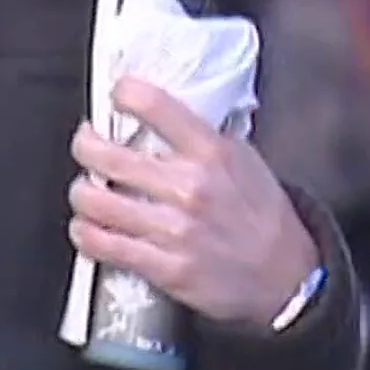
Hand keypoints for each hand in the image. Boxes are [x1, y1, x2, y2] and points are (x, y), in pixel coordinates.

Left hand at [68, 76, 319, 326]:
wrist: (287, 276)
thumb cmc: (264, 216)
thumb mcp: (244, 159)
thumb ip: (202, 136)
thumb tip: (160, 113)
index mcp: (211, 153)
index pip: (154, 105)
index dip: (124, 93)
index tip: (117, 95)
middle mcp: (189, 188)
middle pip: (106, 154)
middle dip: (85, 145)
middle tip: (88, 145)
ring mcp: (174, 230)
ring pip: (94, 201)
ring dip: (82, 193)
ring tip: (88, 190)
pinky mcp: (164, 267)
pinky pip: (103, 245)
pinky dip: (86, 233)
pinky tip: (90, 227)